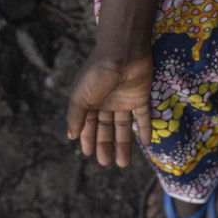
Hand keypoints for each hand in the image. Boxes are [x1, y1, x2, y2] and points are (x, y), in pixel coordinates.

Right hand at [66, 46, 153, 166]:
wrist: (122, 54)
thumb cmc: (97, 74)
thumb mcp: (80, 97)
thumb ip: (76, 117)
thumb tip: (71, 136)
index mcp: (90, 101)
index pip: (88, 124)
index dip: (88, 139)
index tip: (88, 153)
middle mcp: (107, 101)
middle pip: (106, 128)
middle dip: (105, 145)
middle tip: (105, 163)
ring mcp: (124, 99)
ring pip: (124, 126)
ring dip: (124, 144)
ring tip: (123, 163)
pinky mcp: (141, 97)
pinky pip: (144, 116)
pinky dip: (146, 129)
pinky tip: (147, 144)